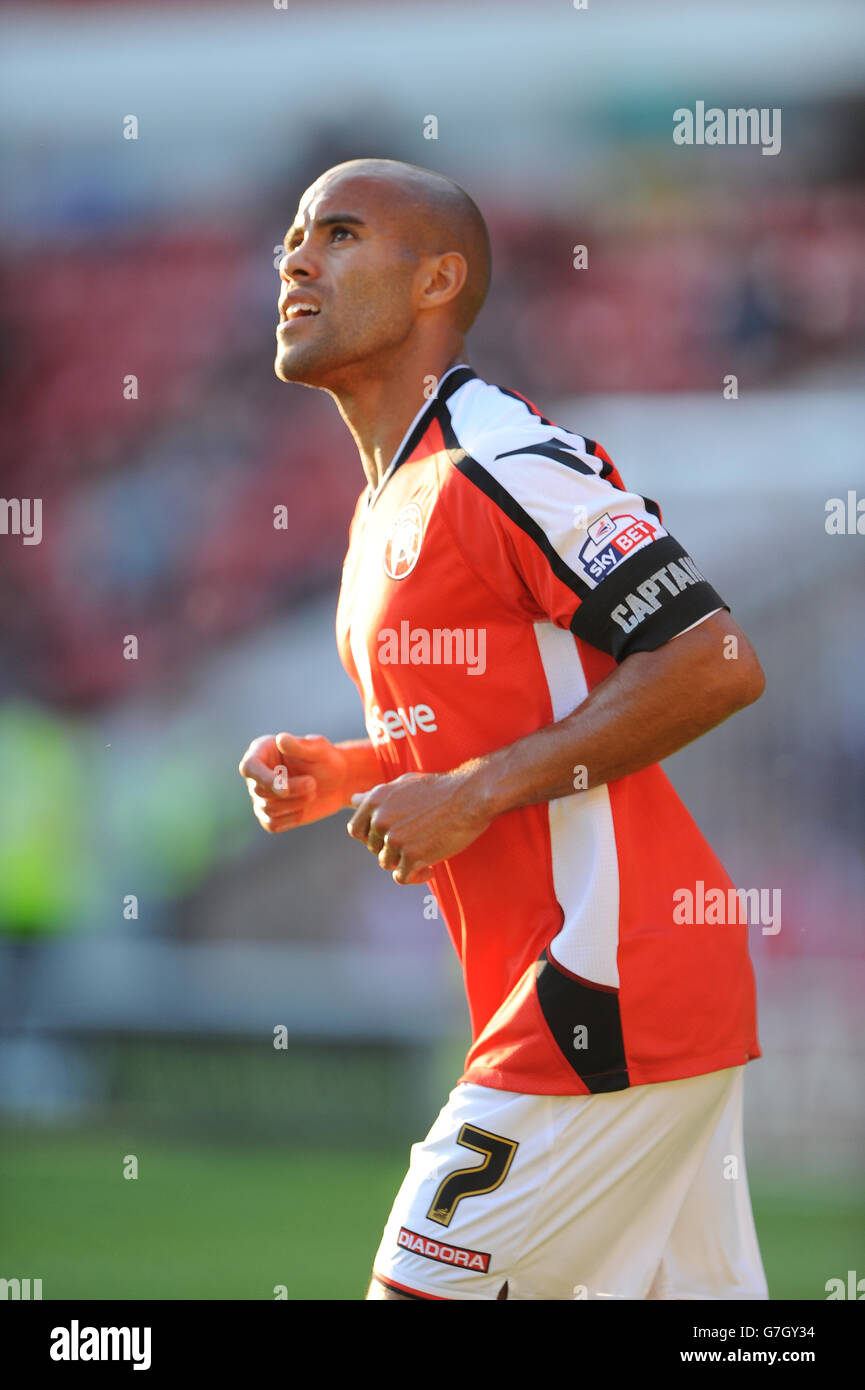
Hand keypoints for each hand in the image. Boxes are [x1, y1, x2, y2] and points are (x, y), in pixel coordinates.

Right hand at [238, 732, 350, 832]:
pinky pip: (272, 824)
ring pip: (268, 809)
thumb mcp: (318, 748)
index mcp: (262, 752)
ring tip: (313, 792)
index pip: (249, 767)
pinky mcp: (270, 815)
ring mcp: (262, 796)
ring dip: (294, 804)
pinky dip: (291, 819)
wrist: (338, 781)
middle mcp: (257, 774)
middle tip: (313, 784)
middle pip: (261, 791)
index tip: (285, 790)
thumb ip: (299, 745)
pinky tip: (305, 809)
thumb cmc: (326, 759)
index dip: (264, 780)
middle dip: (290, 791)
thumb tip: (281, 739)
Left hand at [347, 770, 491, 884]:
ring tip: (424, 854)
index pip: (357, 830)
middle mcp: (380, 819)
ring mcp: (395, 839)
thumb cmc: (438, 789)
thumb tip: (353, 799)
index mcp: (375, 800)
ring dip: (404, 862)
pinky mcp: (412, 856)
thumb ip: (376, 795)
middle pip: (373, 848)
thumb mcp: (402, 784)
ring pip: (387, 863)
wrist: (470, 796)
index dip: (371, 837)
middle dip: (391, 849)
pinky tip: (431, 868)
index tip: (389, 837)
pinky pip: (402, 877)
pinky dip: (416, 876)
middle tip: (415, 842)